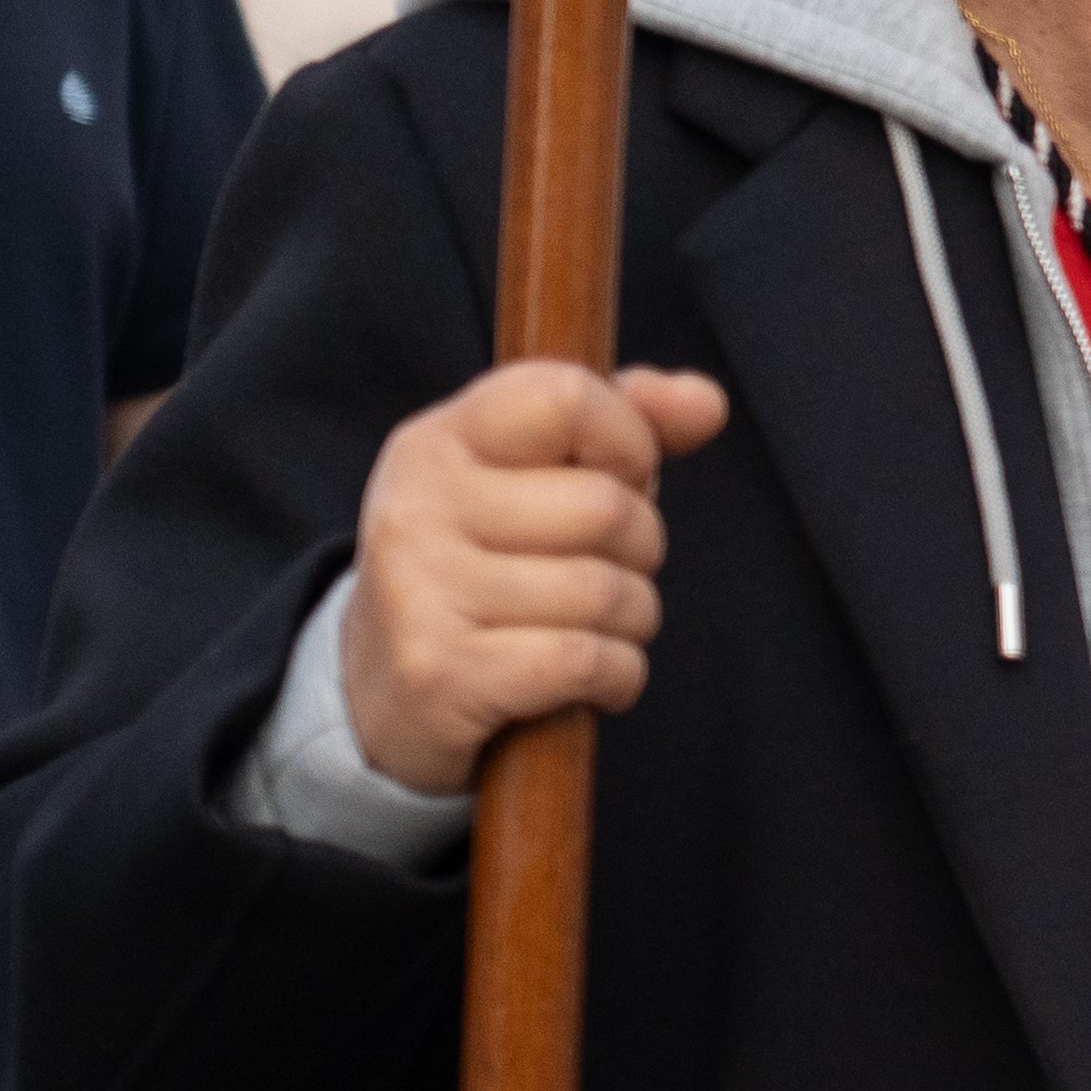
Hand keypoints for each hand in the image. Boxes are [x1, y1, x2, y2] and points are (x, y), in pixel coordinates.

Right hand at [339, 362, 735, 797]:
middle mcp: (416, 506)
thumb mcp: (537, 478)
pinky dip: (620, 677)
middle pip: (608, 508)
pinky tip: (592, 680)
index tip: (619, 478)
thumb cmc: (487, 570)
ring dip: (631, 622)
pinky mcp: (439, 674)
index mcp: (437, 442)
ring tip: (589, 630)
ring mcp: (419, 590)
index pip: (565, 395)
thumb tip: (708, 401)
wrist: (382, 694)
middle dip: (639, 550)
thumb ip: (627, 424)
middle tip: (600, 574)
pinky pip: (590, 661)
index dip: (628, 441)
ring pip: (607, 593)